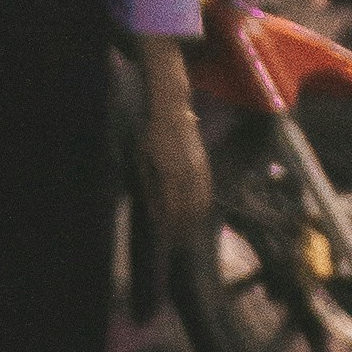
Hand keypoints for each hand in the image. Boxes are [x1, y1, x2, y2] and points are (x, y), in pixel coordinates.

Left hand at [142, 87, 216, 248]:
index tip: (167, 238)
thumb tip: (154, 210)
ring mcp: (199, 168)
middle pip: (190, 208)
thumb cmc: (152, 134)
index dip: (170, 225)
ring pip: (202, 200)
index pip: (173, 208)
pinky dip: (204, 204)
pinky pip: (207, 189)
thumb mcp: (143, 160)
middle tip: (179, 242)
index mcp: (170, 174)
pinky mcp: (204, 163)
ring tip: (190, 232)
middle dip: (185, 227)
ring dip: (196, 218)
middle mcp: (188, 173)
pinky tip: (201, 212)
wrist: (172, 110)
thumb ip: (150, 186)